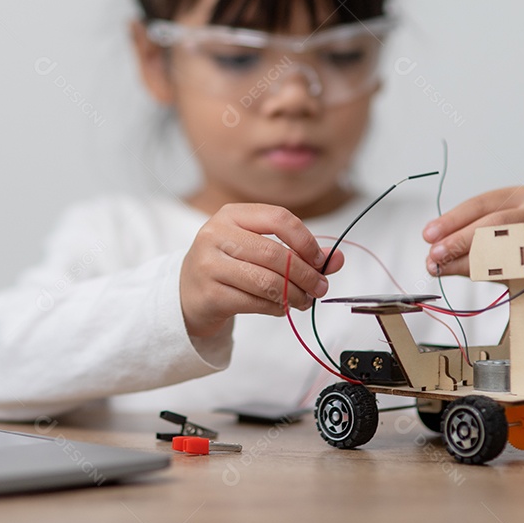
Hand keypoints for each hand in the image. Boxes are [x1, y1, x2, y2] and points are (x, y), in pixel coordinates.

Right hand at [180, 203, 344, 338]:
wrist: (186, 293)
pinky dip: (277, 308)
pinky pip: (255, 302)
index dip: (305, 240)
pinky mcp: (209, 294)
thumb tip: (336, 259)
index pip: (278, 218)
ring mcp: (209, 265)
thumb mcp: (258, 248)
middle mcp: (216, 234)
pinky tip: (282, 307)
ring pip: (266, 281)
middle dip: (305, 274)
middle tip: (320, 288)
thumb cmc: (228, 266)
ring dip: (295, 295)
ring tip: (304, 301)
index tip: (321, 260)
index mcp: (231, 215)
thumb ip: (297, 251)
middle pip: (274, 253)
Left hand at [423, 186, 523, 358]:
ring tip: (447, 266)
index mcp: (514, 197)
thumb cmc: (514, 252)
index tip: (429, 234)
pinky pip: (516, 264)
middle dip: (458, 239)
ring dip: (469, 257)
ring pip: (505, 242)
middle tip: (435, 253)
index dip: (451, 220)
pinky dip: (490, 270)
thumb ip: (460, 245)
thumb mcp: (485, 240)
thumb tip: (432, 258)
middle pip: (492, 222)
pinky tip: (470, 274)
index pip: (478, 204)